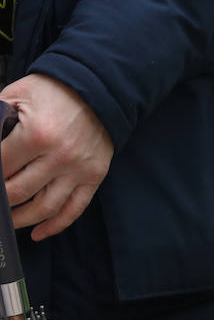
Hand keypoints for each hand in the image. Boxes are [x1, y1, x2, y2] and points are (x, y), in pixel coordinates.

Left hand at [0, 74, 112, 239]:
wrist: (99, 86)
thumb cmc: (54, 91)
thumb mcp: (16, 96)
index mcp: (36, 134)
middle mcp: (59, 156)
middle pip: (16, 193)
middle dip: (0, 199)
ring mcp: (79, 167)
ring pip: (43, 207)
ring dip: (19, 219)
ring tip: (6, 220)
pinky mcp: (94, 174)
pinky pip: (75, 208)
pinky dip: (55, 225)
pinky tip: (38, 233)